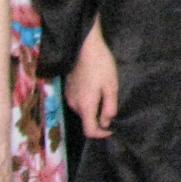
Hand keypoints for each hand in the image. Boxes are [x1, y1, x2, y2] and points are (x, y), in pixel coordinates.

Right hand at [67, 18, 118, 138]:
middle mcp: (74, 104)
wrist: (85, 47)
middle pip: (87, 121)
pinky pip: (79, 103)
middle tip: (112, 106)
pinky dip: (88, 102)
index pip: (89, 131)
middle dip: (99, 119)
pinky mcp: (68, 90)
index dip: (102, 134)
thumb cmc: (101, 65)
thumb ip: (110, 107)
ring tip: (105, 95)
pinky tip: (96, 89)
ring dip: (94, 110)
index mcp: (85, 105)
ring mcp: (69, 97)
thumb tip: (107, 123)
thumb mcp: (111, 86)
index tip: (112, 128)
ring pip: (83, 112)